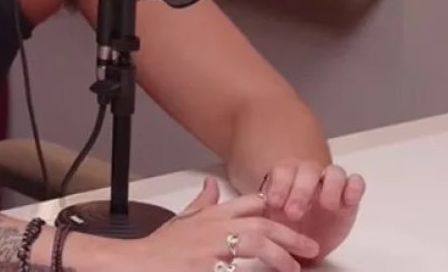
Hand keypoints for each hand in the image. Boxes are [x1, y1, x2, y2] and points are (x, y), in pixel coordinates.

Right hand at [130, 176, 318, 271]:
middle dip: (290, 234)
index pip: (251, 203)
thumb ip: (202, 203)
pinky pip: (237, 270)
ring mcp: (212, 247)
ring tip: (293, 267)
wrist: (138, 263)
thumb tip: (211, 184)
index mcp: (212, 216)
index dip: (277, 210)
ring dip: (279, 254)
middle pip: (262, 223)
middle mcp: (215, 228)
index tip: (295, 220)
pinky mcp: (207, 266)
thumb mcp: (182, 220)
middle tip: (310, 247)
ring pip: (256, 242)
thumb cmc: (160, 248)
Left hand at [260, 160, 365, 261]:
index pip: (283, 170)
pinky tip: (347, 201)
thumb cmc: (285, 228)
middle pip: (307, 170)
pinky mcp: (350, 197)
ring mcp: (331, 185)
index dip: (279, 184)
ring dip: (330, 186)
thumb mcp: (269, 221)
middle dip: (301, 190)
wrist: (304, 245)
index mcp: (287, 178)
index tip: (274, 203)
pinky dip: (354, 187)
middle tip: (294, 213)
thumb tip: (251, 210)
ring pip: (334, 172)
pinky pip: (356, 182)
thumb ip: (261, 212)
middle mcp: (309, 177)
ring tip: (326, 206)